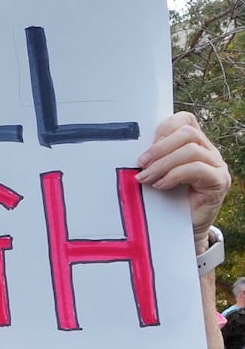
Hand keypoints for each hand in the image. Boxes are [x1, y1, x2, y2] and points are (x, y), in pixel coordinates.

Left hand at [136, 112, 230, 244]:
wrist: (178, 228)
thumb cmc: (164, 200)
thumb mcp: (155, 173)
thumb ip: (151, 159)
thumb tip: (129, 150)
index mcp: (193, 143)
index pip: (184, 120)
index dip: (163, 129)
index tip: (144, 147)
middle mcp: (208, 151)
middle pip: (187, 133)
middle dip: (159, 148)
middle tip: (140, 164)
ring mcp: (216, 166)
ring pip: (191, 150)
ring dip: (163, 164)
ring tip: (146, 178)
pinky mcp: (219, 182)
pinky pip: (198, 169)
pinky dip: (175, 175)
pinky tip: (161, 185)